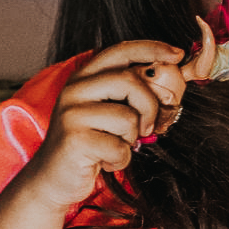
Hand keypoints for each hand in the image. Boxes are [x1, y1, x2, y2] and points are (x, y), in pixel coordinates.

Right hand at [23, 41, 185, 210]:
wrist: (52, 180)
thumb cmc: (88, 145)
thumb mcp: (107, 113)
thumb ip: (129, 96)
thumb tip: (168, 86)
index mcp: (84, 78)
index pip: (120, 52)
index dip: (151, 48)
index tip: (176, 55)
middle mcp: (75, 90)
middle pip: (130, 81)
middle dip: (150, 107)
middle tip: (147, 128)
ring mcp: (72, 114)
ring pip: (128, 117)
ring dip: (131, 139)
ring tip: (115, 147)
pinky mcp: (75, 140)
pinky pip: (119, 148)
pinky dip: (120, 160)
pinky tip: (104, 162)